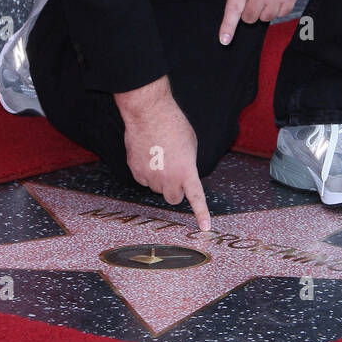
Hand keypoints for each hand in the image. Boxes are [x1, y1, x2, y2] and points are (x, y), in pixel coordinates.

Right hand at [114, 78, 210, 230]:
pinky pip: (143, 180)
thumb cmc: (173, 124)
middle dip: (174, 190)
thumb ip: (188, 164)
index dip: (201, 214)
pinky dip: (145, 171)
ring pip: (156, 188)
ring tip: (159, 155)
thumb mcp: (191, 145)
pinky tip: (147, 154)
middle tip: (174, 173)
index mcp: (186, 171)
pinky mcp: (136, 171)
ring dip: (159, 178)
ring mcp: (150, 177)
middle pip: (173, 198)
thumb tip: (182, 176)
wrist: (149, 112)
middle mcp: (168, 178)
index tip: (205, 228)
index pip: (196, 198)